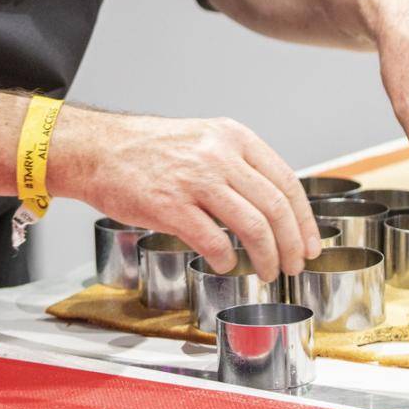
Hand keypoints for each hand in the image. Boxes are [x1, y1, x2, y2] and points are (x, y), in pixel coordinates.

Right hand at [51, 109, 322, 281]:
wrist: (99, 149)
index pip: (286, 181)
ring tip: (267, 271)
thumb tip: (272, 206)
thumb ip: (237, 165)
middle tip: (294, 265)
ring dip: (267, 256)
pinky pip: (214, 240)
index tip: (310, 243)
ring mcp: (195, 179)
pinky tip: (226, 264)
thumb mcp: (203, 139)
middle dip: (292, 244)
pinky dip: (226, 259)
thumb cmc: (148, 150)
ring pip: (253, 226)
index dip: (304, 219)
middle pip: (275, 207)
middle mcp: (218, 154)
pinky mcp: (171, 205)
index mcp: (232, 136)